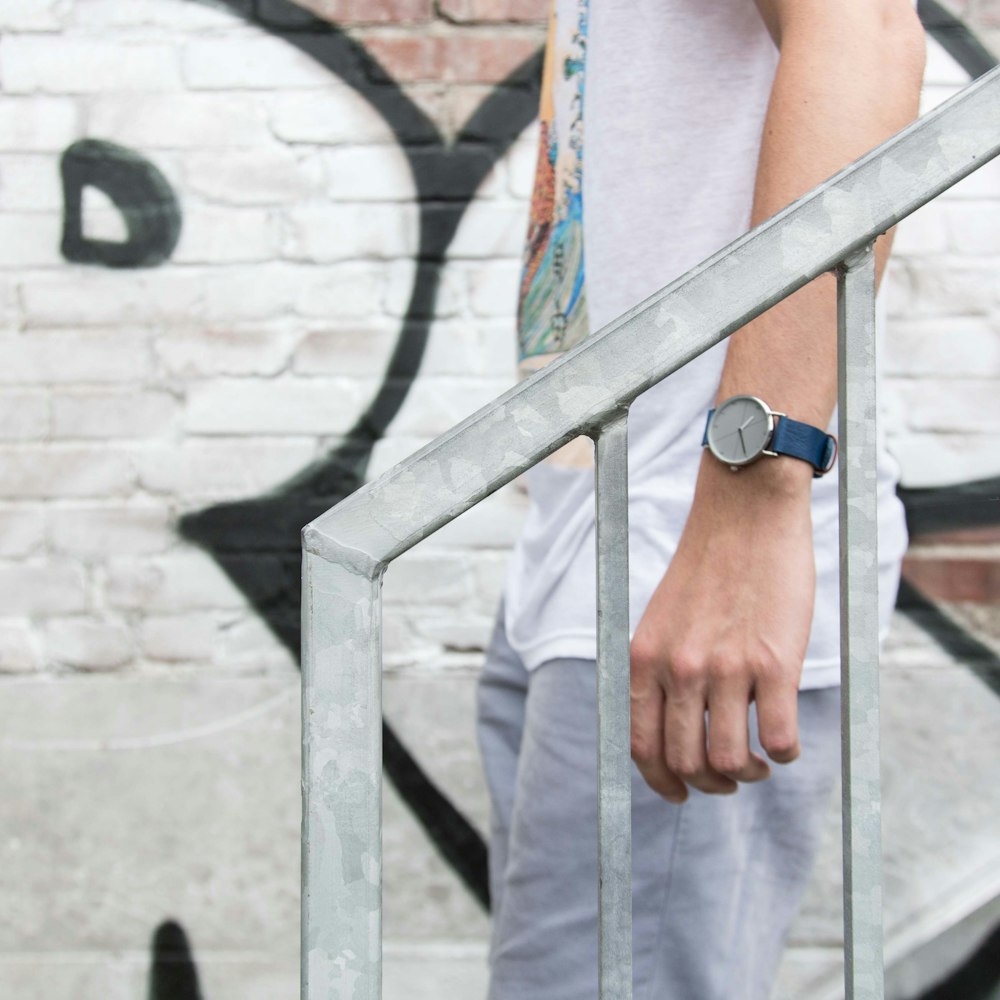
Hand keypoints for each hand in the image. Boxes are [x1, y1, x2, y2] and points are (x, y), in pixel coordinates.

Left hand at [629, 454, 815, 801]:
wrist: (744, 515)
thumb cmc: (707, 569)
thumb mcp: (661, 621)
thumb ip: (661, 671)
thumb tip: (672, 729)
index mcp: (645, 659)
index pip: (641, 745)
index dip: (661, 781)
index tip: (680, 791)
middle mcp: (679, 669)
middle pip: (687, 763)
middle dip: (709, 784)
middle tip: (730, 777)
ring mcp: (726, 668)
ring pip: (732, 762)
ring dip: (748, 774)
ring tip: (760, 761)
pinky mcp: (774, 664)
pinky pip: (780, 740)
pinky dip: (785, 754)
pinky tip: (785, 742)